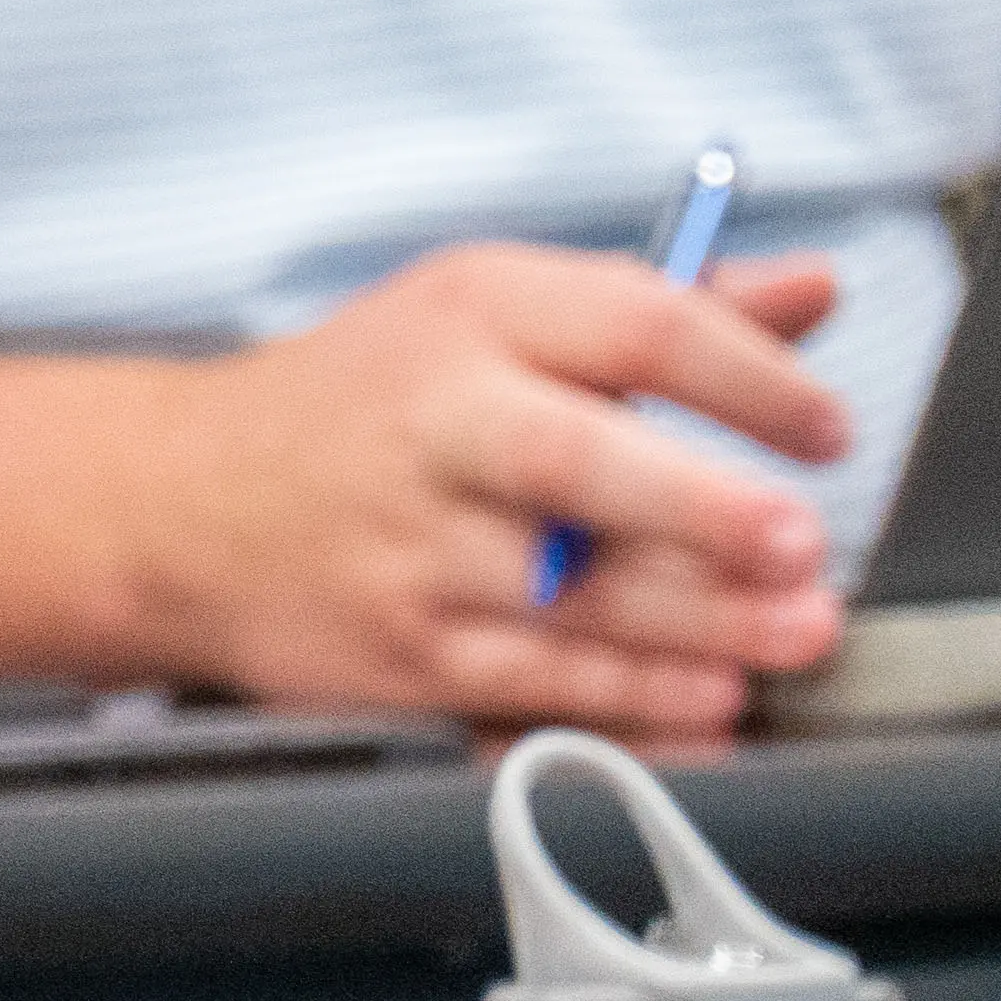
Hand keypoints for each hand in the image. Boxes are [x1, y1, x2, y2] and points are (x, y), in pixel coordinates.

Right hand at [106, 246, 857, 739]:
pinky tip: (708, 702)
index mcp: (475, 315)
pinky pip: (534, 689)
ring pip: (572, 597)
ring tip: (791, 636)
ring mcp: (414, 548)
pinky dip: (634, 706)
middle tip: (797, 543)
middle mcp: (440, 423)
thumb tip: (812, 293)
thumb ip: (663, 309)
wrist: (174, 504)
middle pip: (581, 462)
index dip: (748, 375)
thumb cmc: (357, 404)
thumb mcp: (490, 315)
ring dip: (699, 627)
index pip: (633, 324)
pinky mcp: (401, 654)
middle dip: (702, 510)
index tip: (826, 427)